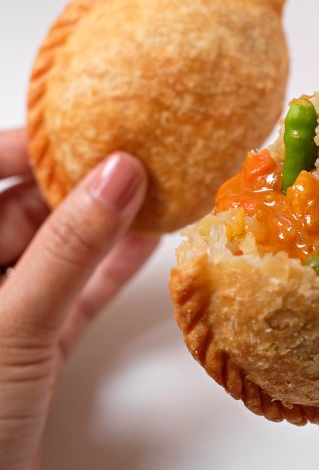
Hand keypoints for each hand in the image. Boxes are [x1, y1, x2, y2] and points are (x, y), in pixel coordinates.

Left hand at [0, 129, 159, 469]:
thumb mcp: (14, 325)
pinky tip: (146, 244)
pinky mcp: (34, 342)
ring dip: (105, 227)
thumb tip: (118, 176)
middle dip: (80, 185)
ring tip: (152, 192)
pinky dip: (110, 272)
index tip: (85, 127)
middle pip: (24, 210)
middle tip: (136, 156)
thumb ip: (69, 249)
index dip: (30, 145)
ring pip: (58, 252)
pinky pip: (75, 294)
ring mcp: (4, 309)